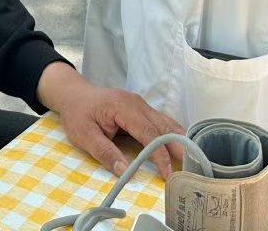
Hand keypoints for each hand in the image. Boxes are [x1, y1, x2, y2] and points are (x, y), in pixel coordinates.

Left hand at [38, 62, 183, 177]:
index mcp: (123, 108)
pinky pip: (161, 121)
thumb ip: (105, 152)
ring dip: (180, 140)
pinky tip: (182, 145)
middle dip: (178, 147)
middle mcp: (137, 103)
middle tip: (192, 168)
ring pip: (166, 122)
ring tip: (193, 159)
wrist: (73, 94)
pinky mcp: (141, 108)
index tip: (168, 174)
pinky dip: (173, 134)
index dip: (160, 155)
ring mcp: (141, 104)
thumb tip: (125, 171)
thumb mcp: (84, 135)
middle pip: (163, 126)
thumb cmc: (78, 114)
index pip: (148, 133)